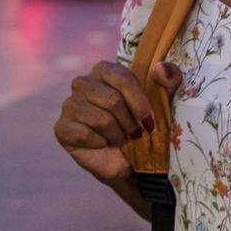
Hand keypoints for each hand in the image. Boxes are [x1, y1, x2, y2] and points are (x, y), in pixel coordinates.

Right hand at [54, 59, 178, 186]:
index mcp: (104, 70)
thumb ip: (169, 79)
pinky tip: (102, 144)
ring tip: (119, 139)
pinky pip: (85, 134)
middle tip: (134, 134)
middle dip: (129, 123)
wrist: (128, 162)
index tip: (149, 122)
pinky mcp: (61, 127)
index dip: (139, 102)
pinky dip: (100, 144)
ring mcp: (69, 104)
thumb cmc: (142, 127)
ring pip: (101, 119)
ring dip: (117, 135)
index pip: (122, 78)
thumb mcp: (163, 102)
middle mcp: (82, 83)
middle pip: (112, 100)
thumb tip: (162, 68)